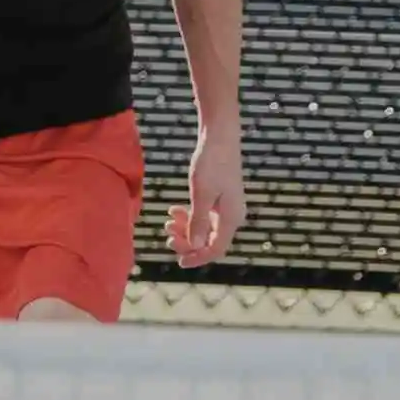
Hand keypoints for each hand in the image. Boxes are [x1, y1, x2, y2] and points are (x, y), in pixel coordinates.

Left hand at [165, 129, 245, 268]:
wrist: (220, 137)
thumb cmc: (211, 164)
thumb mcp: (201, 194)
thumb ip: (198, 222)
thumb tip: (194, 247)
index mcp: (231, 218)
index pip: (215, 249)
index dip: (197, 258)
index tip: (179, 261)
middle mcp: (232, 216)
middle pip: (209, 241)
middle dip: (187, 241)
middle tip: (167, 235)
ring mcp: (226, 207)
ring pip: (204, 228)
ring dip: (186, 228)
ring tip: (169, 220)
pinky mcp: (220, 198)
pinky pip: (204, 215)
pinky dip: (189, 215)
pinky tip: (175, 209)